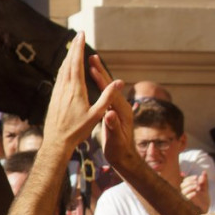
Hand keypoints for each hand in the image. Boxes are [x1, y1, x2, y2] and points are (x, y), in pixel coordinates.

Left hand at [42, 32, 120, 153]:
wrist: (56, 142)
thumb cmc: (77, 130)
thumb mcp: (97, 114)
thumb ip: (108, 96)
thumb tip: (120, 82)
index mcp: (75, 90)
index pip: (76, 64)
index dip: (79, 48)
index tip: (81, 35)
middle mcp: (64, 88)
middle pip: (68, 63)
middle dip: (73, 47)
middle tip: (78, 34)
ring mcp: (57, 93)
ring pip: (62, 70)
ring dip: (68, 56)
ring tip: (72, 46)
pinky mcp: (54, 98)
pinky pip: (59, 78)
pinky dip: (63, 68)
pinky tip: (65, 68)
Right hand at [88, 55, 139, 170]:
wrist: (124, 157)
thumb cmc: (119, 150)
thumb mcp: (115, 140)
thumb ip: (113, 126)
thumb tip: (109, 113)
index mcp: (121, 111)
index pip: (110, 92)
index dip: (101, 79)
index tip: (92, 68)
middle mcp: (121, 106)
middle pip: (110, 85)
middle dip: (100, 71)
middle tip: (92, 57)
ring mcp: (117, 108)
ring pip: (107, 88)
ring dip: (99, 75)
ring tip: (90, 64)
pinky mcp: (112, 111)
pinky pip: (104, 94)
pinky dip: (98, 85)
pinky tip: (91, 80)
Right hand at [182, 172, 209, 212]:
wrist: (205, 204)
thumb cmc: (203, 195)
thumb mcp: (204, 186)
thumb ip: (203, 180)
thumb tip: (204, 172)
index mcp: (187, 187)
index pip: (184, 181)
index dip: (189, 178)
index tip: (196, 177)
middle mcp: (185, 191)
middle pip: (182, 185)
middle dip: (190, 182)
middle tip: (197, 183)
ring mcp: (185, 197)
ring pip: (183, 191)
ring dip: (190, 187)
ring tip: (197, 187)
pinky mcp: (187, 202)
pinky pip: (186, 197)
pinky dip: (191, 194)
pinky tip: (196, 192)